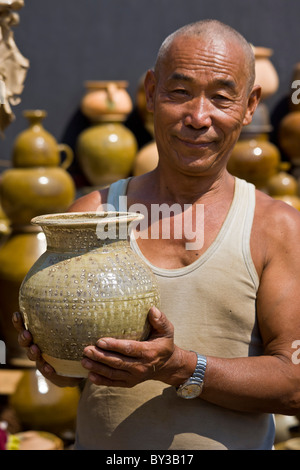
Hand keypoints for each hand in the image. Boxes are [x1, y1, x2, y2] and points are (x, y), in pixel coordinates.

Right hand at [12, 312, 81, 387]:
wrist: (78, 368)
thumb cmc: (72, 344)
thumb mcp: (71, 331)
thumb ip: (72, 319)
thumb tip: (84, 300)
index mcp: (39, 335)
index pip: (26, 327)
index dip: (19, 322)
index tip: (17, 314)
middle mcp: (37, 347)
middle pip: (24, 342)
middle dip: (24, 337)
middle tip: (27, 334)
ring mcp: (42, 360)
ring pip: (33, 356)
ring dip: (32, 352)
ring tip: (35, 349)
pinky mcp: (51, 373)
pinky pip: (47, 371)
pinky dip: (47, 369)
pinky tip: (49, 368)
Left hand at [81, 306, 195, 387]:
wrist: (167, 365)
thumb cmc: (163, 343)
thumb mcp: (166, 331)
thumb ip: (160, 320)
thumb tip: (152, 309)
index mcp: (149, 352)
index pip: (129, 349)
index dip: (114, 346)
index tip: (100, 341)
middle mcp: (141, 367)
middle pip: (118, 362)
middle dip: (100, 357)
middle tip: (86, 350)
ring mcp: (135, 377)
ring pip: (113, 373)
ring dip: (97, 368)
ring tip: (84, 361)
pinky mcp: (129, 383)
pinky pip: (114, 383)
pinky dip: (101, 381)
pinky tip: (90, 375)